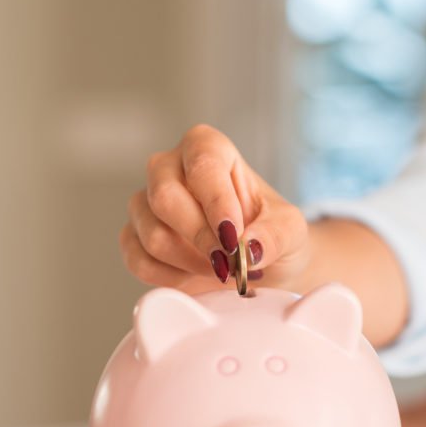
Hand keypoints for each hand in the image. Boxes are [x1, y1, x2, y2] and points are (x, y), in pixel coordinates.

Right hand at [120, 124, 309, 292]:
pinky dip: (172, 278)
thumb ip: (276, 236)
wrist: (256, 264)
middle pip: (165, 198)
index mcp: (207, 147)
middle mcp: (169, 168)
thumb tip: (249, 248)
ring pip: (153, 235)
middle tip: (229, 262)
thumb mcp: (290, 231)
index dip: (216, 203)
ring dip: (192, 263)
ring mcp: (145, 202)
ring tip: (220, 269)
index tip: (234, 236)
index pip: (203, 164)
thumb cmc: (270, 233)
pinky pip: (139, 260)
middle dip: (200, 238)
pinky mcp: (134, 237)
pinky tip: (196, 276)